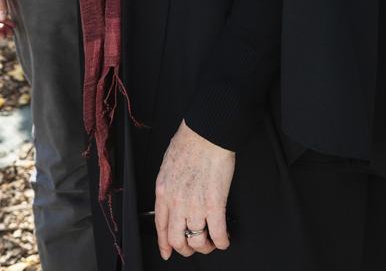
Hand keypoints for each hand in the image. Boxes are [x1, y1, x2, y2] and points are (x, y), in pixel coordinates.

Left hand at [154, 120, 233, 259]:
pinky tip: (224, 238)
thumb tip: (172, 198)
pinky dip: (222, 241)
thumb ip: (169, 186)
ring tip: (212, 241)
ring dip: (206, 246)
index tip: (168, 252)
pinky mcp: (215, 204)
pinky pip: (218, 234)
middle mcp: (176, 202)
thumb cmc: (189, 141)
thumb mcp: (167, 165)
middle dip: (187, 249)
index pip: (161, 227)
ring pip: (198, 242)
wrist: (206, 132)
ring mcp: (195, 205)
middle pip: (178, 240)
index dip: (165, 244)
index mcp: (163, 191)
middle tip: (195, 245)